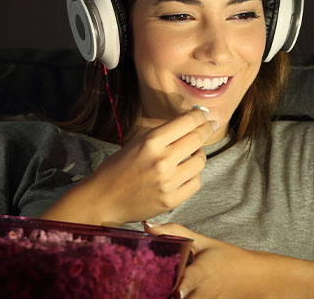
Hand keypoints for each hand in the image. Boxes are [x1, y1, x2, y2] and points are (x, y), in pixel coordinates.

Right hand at [79, 108, 216, 223]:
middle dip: (206, 130)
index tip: (203, 115)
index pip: (187, 122)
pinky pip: (195, 182)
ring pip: (200, 161)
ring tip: (192, 154)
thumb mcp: (137, 143)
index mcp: (151, 142)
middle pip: (198, 139)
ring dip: (199, 155)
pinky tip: (185, 173)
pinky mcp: (172, 200)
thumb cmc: (117, 169)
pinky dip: (193, 176)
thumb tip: (189, 123)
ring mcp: (168, 182)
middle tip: (210, 127)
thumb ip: (163, 135)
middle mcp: (162, 160)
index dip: (199, 116)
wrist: (104, 199)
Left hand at [144, 222, 263, 297]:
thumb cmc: (228, 258)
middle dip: (169, 296)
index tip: (177, 291)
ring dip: (175, 298)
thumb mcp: (204, 243)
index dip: (183, 287)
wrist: (256, 277)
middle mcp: (206, 291)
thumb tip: (148, 227)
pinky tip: (174, 294)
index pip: (191, 281)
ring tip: (159, 293)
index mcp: (204, 271)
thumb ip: (175, 233)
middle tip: (152, 292)